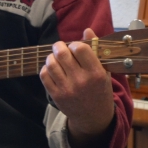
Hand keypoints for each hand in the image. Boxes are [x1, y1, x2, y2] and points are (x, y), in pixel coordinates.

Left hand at [40, 28, 114, 147]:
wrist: (93, 117)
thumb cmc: (99, 90)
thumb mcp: (104, 72)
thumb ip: (95, 50)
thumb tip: (87, 30)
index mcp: (96, 73)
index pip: (80, 48)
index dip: (75, 44)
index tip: (75, 47)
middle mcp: (81, 81)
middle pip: (62, 54)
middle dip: (59, 46)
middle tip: (60, 48)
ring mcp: (67, 89)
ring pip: (51, 63)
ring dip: (51, 57)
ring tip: (55, 58)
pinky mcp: (56, 95)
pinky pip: (44, 75)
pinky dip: (46, 69)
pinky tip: (52, 69)